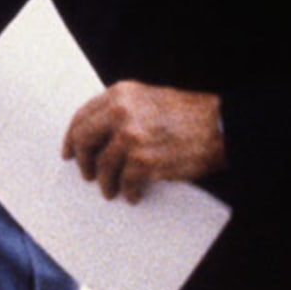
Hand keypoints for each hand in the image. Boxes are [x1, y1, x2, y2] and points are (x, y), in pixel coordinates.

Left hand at [62, 81, 224, 202]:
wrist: (221, 127)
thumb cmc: (189, 114)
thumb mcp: (149, 99)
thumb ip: (122, 110)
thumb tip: (98, 135)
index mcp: (120, 94)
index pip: (82, 115)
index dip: (73, 136)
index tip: (70, 150)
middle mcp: (120, 113)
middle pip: (84, 139)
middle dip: (82, 159)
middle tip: (85, 173)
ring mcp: (130, 137)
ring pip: (103, 166)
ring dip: (105, 182)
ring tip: (110, 190)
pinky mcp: (143, 161)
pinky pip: (124, 183)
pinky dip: (127, 192)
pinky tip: (133, 195)